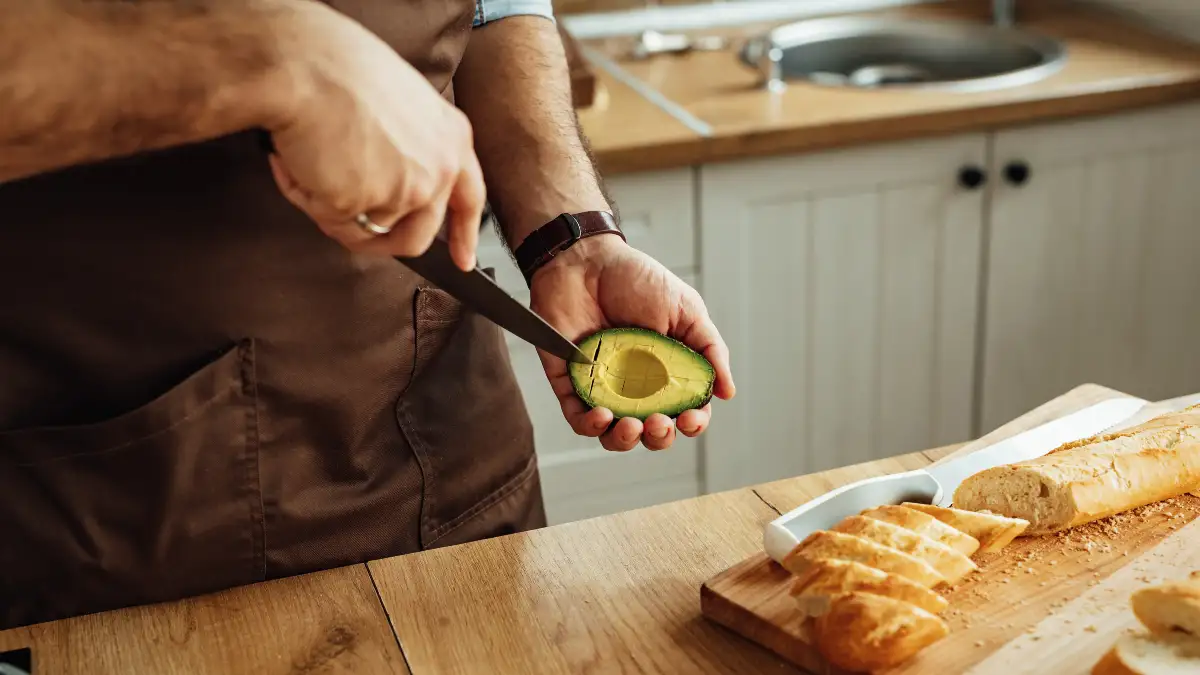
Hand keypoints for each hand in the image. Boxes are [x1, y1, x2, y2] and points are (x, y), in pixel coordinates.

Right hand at [263, 2, 483, 269]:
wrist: (303, 64)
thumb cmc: (341, 68)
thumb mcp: (404, 102)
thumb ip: (414, 146)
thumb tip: (393, 180)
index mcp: (452, 139)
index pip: (468, 199)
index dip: (463, 234)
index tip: (462, 260)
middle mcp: (439, 170)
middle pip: (415, 235)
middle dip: (379, 240)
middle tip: (342, 219)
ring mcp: (403, 192)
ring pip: (365, 231)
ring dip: (331, 207)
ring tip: (310, 160)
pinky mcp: (362, 205)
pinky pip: (328, 220)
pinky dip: (305, 195)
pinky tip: (297, 159)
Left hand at [530, 236, 735, 451]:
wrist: (586, 259)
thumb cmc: (636, 279)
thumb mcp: (687, 310)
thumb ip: (709, 349)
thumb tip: (727, 391)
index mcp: (667, 372)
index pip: (684, 411)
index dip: (692, 423)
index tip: (691, 419)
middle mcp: (636, 386)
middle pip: (651, 431)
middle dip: (659, 437)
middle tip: (658, 422)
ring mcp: (602, 387)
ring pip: (614, 434)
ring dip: (625, 440)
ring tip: (631, 426)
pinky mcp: (570, 382)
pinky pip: (578, 418)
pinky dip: (590, 426)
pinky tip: (601, 416)